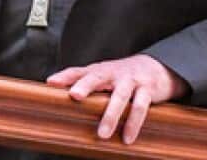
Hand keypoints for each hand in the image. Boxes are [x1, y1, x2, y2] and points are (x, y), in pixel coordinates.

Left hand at [47, 54, 189, 144]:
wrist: (155, 67)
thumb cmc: (121, 76)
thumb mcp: (102, 76)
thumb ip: (82, 83)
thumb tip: (55, 95)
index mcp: (98, 70)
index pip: (78, 71)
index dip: (65, 76)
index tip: (51, 83)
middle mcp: (112, 73)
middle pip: (97, 77)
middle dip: (85, 85)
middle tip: (75, 96)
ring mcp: (130, 80)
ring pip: (120, 96)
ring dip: (111, 115)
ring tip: (102, 135)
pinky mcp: (147, 90)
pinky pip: (140, 107)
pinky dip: (134, 123)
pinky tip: (127, 138)